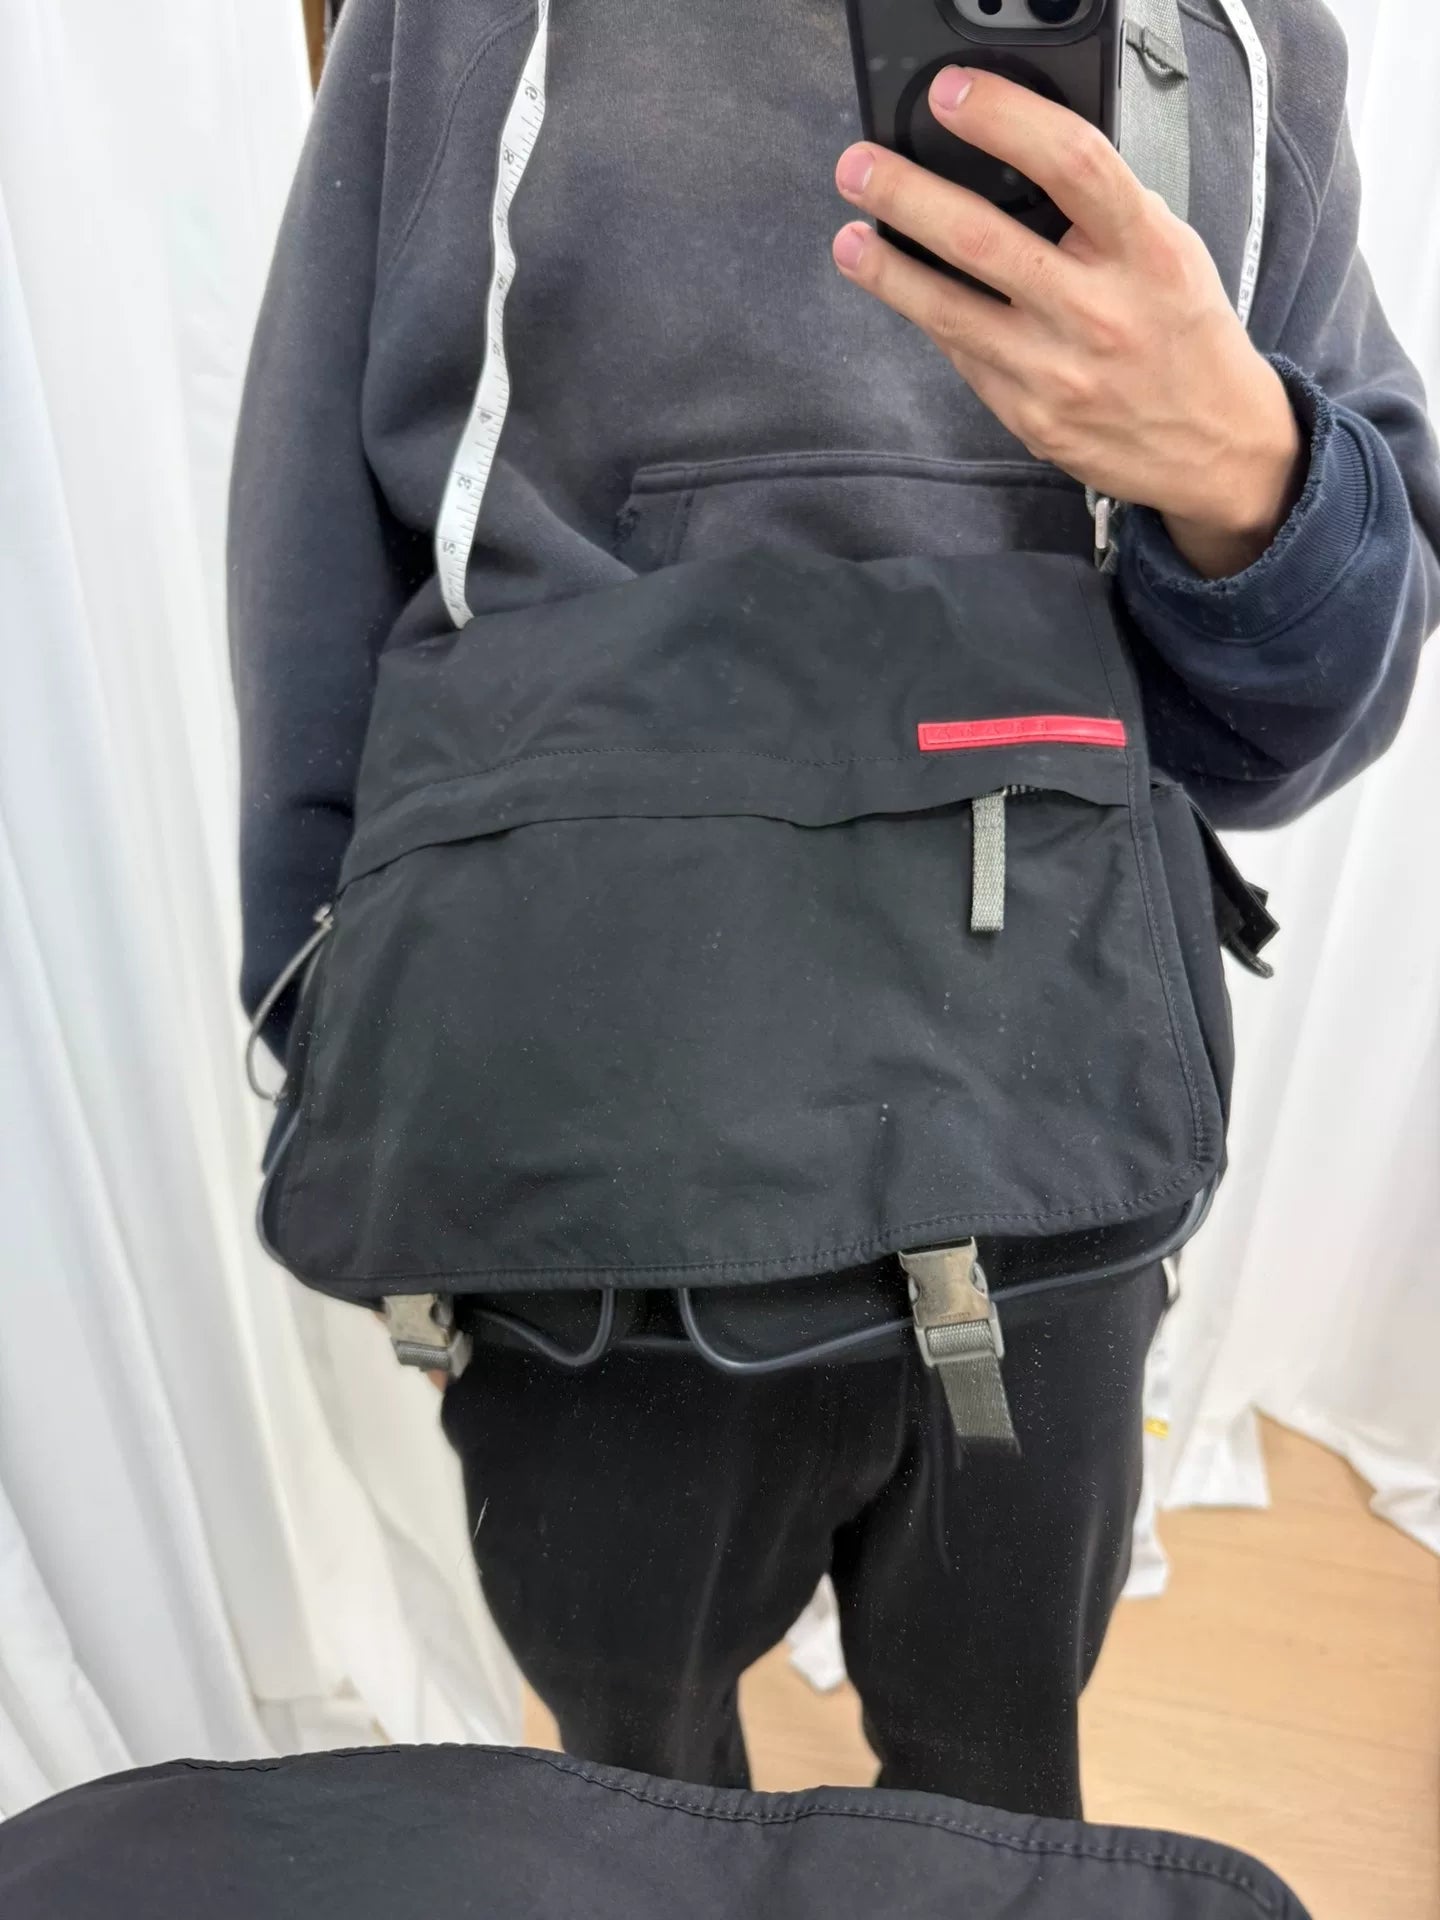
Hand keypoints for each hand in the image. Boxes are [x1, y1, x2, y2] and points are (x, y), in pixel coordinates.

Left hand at [832, 68, 1304, 579]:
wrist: (1212, 446)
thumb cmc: (1184, 335)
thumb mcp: (1170, 251)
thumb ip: (1105, 210)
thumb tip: (1020, 161)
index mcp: (1144, 252)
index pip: (1070, 164)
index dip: (1002, 120)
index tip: (950, 95)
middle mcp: (1099, 312)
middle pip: (983, 239)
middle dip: (906, 196)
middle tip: (859, 168)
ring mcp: (1057, 372)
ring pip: (950, 311)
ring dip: (887, 271)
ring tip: (850, 238)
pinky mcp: (1029, 417)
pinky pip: (964, 356)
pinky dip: (929, 318)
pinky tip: (903, 292)